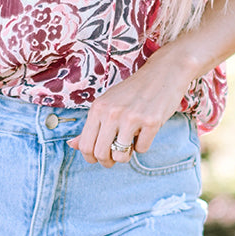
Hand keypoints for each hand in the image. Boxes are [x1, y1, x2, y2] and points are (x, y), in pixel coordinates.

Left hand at [68, 52, 189, 167]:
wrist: (163, 73)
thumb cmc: (133, 91)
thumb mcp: (107, 104)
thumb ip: (90, 126)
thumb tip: (71, 145)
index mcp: (98, 108)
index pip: (85, 145)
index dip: (90, 158)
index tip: (98, 158)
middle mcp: (112, 113)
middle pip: (101, 154)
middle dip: (108, 162)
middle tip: (115, 157)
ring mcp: (132, 118)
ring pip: (121, 156)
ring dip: (126, 156)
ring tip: (129, 144)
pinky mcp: (151, 122)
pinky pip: (141, 149)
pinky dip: (142, 146)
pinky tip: (144, 132)